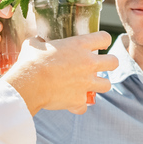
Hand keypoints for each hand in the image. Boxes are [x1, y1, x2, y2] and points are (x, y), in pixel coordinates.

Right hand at [3, 32, 117, 114]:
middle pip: (114, 62)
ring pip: (107, 85)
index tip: (99, 44)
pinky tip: (70, 103)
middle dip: (109, 64)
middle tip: (99, 66)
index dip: (102, 40)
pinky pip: (84, 106)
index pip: (104, 38)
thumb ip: (40, 41)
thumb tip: (37, 40)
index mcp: (79, 45)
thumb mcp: (34, 45)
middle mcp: (88, 64)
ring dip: (98, 85)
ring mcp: (86, 83)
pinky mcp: (79, 100)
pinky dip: (78, 105)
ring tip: (88, 85)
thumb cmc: (30, 62)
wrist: (28, 84)